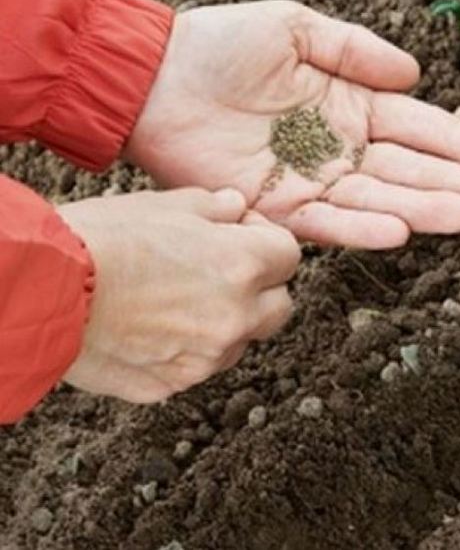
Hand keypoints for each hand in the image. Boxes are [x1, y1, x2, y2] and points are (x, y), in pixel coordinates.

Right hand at [57, 188, 299, 403]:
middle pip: (280, 307)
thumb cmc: (101, 238)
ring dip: (226, 322)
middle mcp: (235, 318)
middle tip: (223, 271)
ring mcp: (204, 358)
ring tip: (178, 299)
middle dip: (262, 288)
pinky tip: (151, 327)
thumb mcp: (165, 204)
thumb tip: (237, 207)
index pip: (290, 257)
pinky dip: (187, 349)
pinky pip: (197, 366)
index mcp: (243, 266)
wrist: (40, 291)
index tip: (241, 234)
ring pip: (240, 341)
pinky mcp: (170, 385)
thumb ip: (215, 208)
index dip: (267, 241)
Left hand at [126, 0, 459, 248]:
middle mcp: (340, 149)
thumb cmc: (223, 45)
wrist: (155, 78)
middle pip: (408, 170)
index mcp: (351, 106)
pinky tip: (401, 228)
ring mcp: (311, 181)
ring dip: (424, 209)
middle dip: (458, 185)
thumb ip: (356, 50)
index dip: (459, 143)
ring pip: (378, 199)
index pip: (416, 128)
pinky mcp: (276, 208)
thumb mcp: (297, 28)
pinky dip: (362, 225)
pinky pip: (326, 220)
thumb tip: (415, 75)